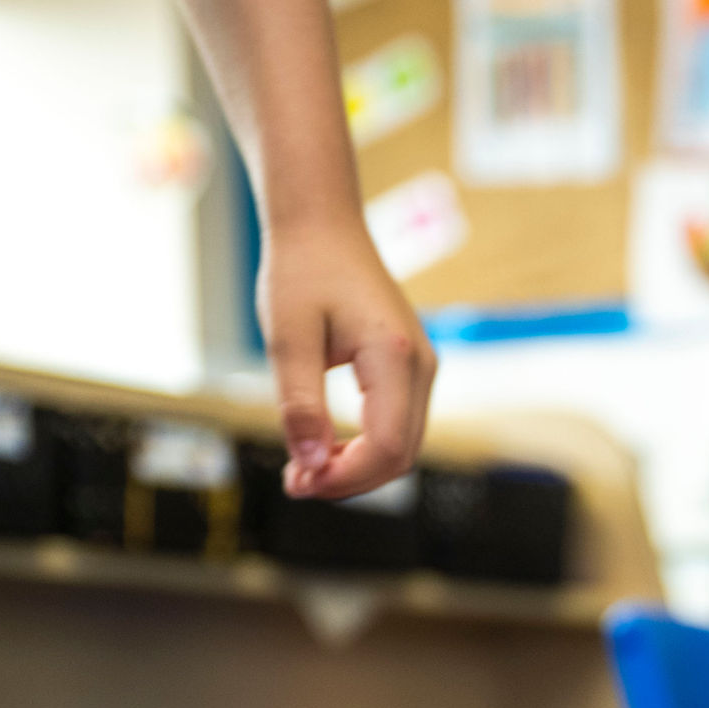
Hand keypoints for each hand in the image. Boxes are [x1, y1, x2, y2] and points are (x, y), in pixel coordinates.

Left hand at [257, 215, 434, 499]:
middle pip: (402, 456)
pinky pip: (397, 425)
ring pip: (402, 447)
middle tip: (294, 483)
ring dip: (357, 467)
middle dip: (349, 480)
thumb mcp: (287, 338)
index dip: (345, 477)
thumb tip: (310, 467)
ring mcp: (421, 368)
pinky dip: (364, 447)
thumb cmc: (302, 270)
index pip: (388, 447)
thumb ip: (300, 405)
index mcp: (394, 356)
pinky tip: (325, 446)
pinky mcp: (410, 370)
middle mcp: (420, 366)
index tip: (296, 483)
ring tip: (305, 467)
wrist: (323, 224)